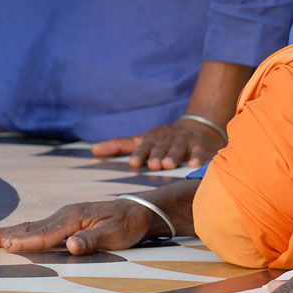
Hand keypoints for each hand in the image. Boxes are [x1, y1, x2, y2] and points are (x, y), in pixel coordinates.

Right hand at [0, 198, 159, 254]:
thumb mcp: (117, 234)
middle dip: (3, 234)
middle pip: (29, 227)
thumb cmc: (130, 224)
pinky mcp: (66, 220)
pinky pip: (38, 227)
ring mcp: (64, 216)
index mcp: (74, 217)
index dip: (24, 241)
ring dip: (6, 231)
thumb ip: (93, 240)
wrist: (141, 211)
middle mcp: (65, 214)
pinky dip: (20, 231)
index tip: (3, 246)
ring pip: (30, 226)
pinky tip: (10, 235)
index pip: (45, 234)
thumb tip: (72, 246)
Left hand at [91, 116, 224, 169]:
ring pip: (178, 149)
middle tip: (154, 164)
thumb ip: (119, 145)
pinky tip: (194, 165)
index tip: (134, 163)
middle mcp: (166, 140)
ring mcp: (183, 142)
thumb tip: (92, 150)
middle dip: (157, 155)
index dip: (139, 154)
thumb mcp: (142, 139)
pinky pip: (198, 151)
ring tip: (170, 165)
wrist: (197, 127)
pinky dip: (197, 157)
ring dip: (174, 156)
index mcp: (151, 140)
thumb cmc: (163, 139)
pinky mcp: (199, 145)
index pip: (143, 146)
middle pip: (161, 148)